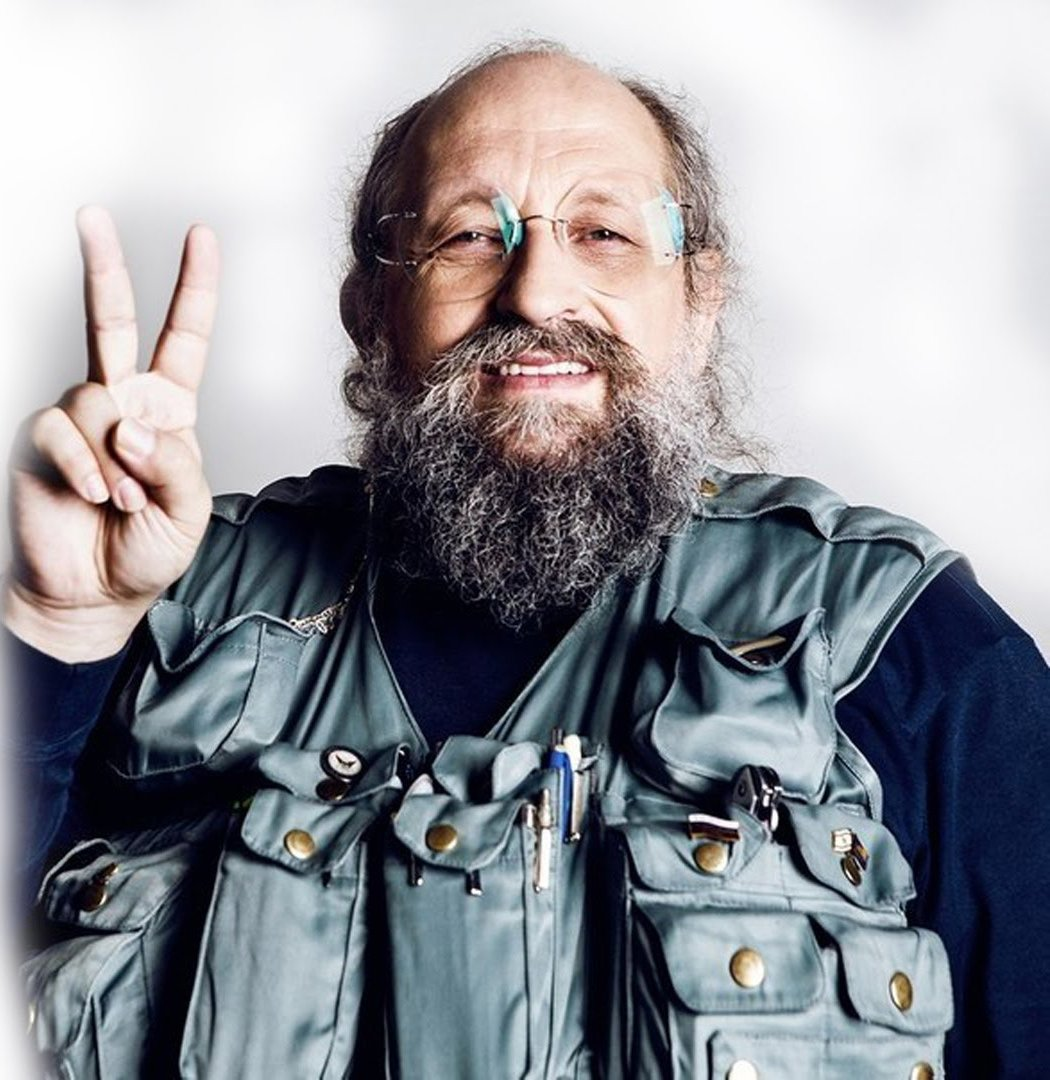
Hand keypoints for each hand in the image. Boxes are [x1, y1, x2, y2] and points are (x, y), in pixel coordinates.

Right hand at [5, 207, 218, 660]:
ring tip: (122, 499)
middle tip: (92, 216)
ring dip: (115, 457)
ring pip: (94, 397)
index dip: (194, 289)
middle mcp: (121, 403)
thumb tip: (134, 423)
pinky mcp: (41, 440)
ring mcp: (78, 419)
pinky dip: (82, 466)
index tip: (200, 237)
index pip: (184, 339)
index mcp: (168, 412)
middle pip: (111, 322)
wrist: (94, 594)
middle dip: (104, 267)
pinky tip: (92, 495)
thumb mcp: (188, 511)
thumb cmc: (146, 550)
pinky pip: (59, 429)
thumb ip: (174, 464)